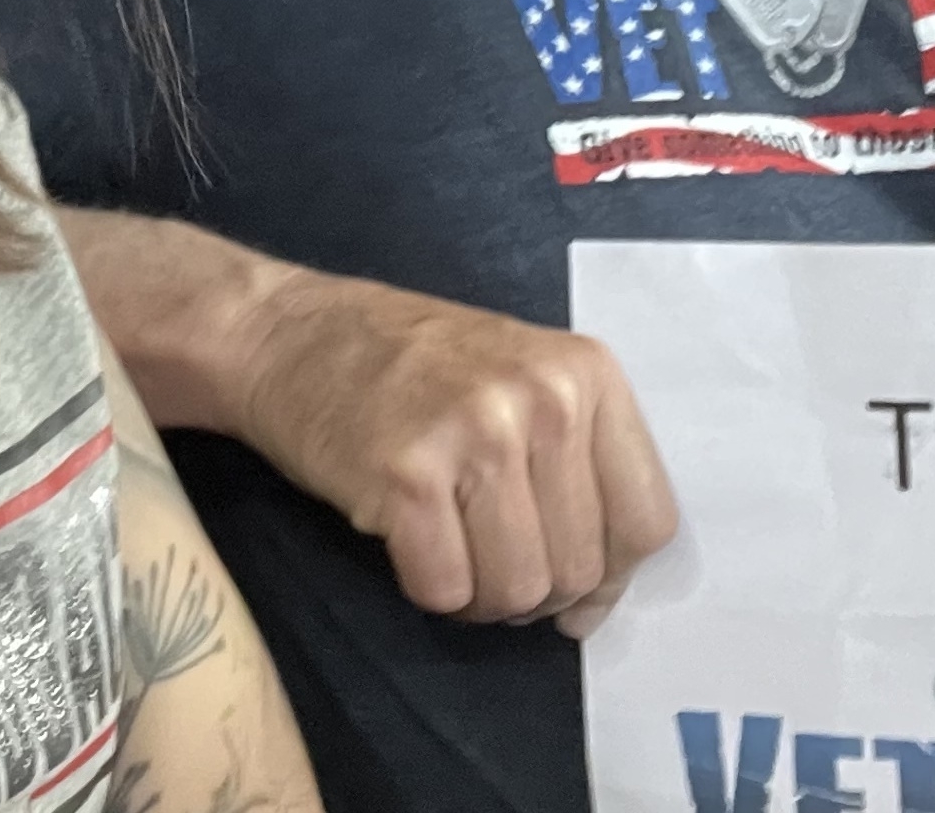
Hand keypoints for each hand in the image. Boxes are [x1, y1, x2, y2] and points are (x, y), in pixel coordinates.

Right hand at [239, 270, 678, 637]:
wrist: (286, 332)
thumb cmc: (407, 365)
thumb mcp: (520, 379)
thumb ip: (577, 470)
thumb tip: (598, 603)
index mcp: (587, 372)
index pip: (647, 521)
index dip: (610, 574)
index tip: (570, 581)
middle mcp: (544, 399)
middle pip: (580, 568)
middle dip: (533, 587)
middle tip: (482, 553)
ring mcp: (476, 434)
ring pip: (518, 590)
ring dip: (479, 594)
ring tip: (446, 545)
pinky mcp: (408, 475)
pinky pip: (446, 589)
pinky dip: (426, 585)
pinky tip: (406, 538)